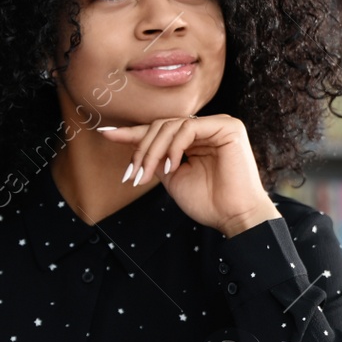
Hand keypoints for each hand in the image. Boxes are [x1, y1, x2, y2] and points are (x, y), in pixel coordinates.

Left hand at [98, 115, 282, 236]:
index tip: (107, 133)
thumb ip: (157, 159)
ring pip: (172, 125)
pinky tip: (171, 166)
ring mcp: (218, 125)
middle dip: (141, 149)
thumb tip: (133, 145)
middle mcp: (207, 128)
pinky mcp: (228, 126)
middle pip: (162, 126)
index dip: (133, 133)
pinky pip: (188, 128)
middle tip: (132, 175)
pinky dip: (173, 147)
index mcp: (196, 140)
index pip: (161, 131)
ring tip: (146, 175)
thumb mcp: (173, 178)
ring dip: (153, 151)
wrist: (234, 217)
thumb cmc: (208, 202)